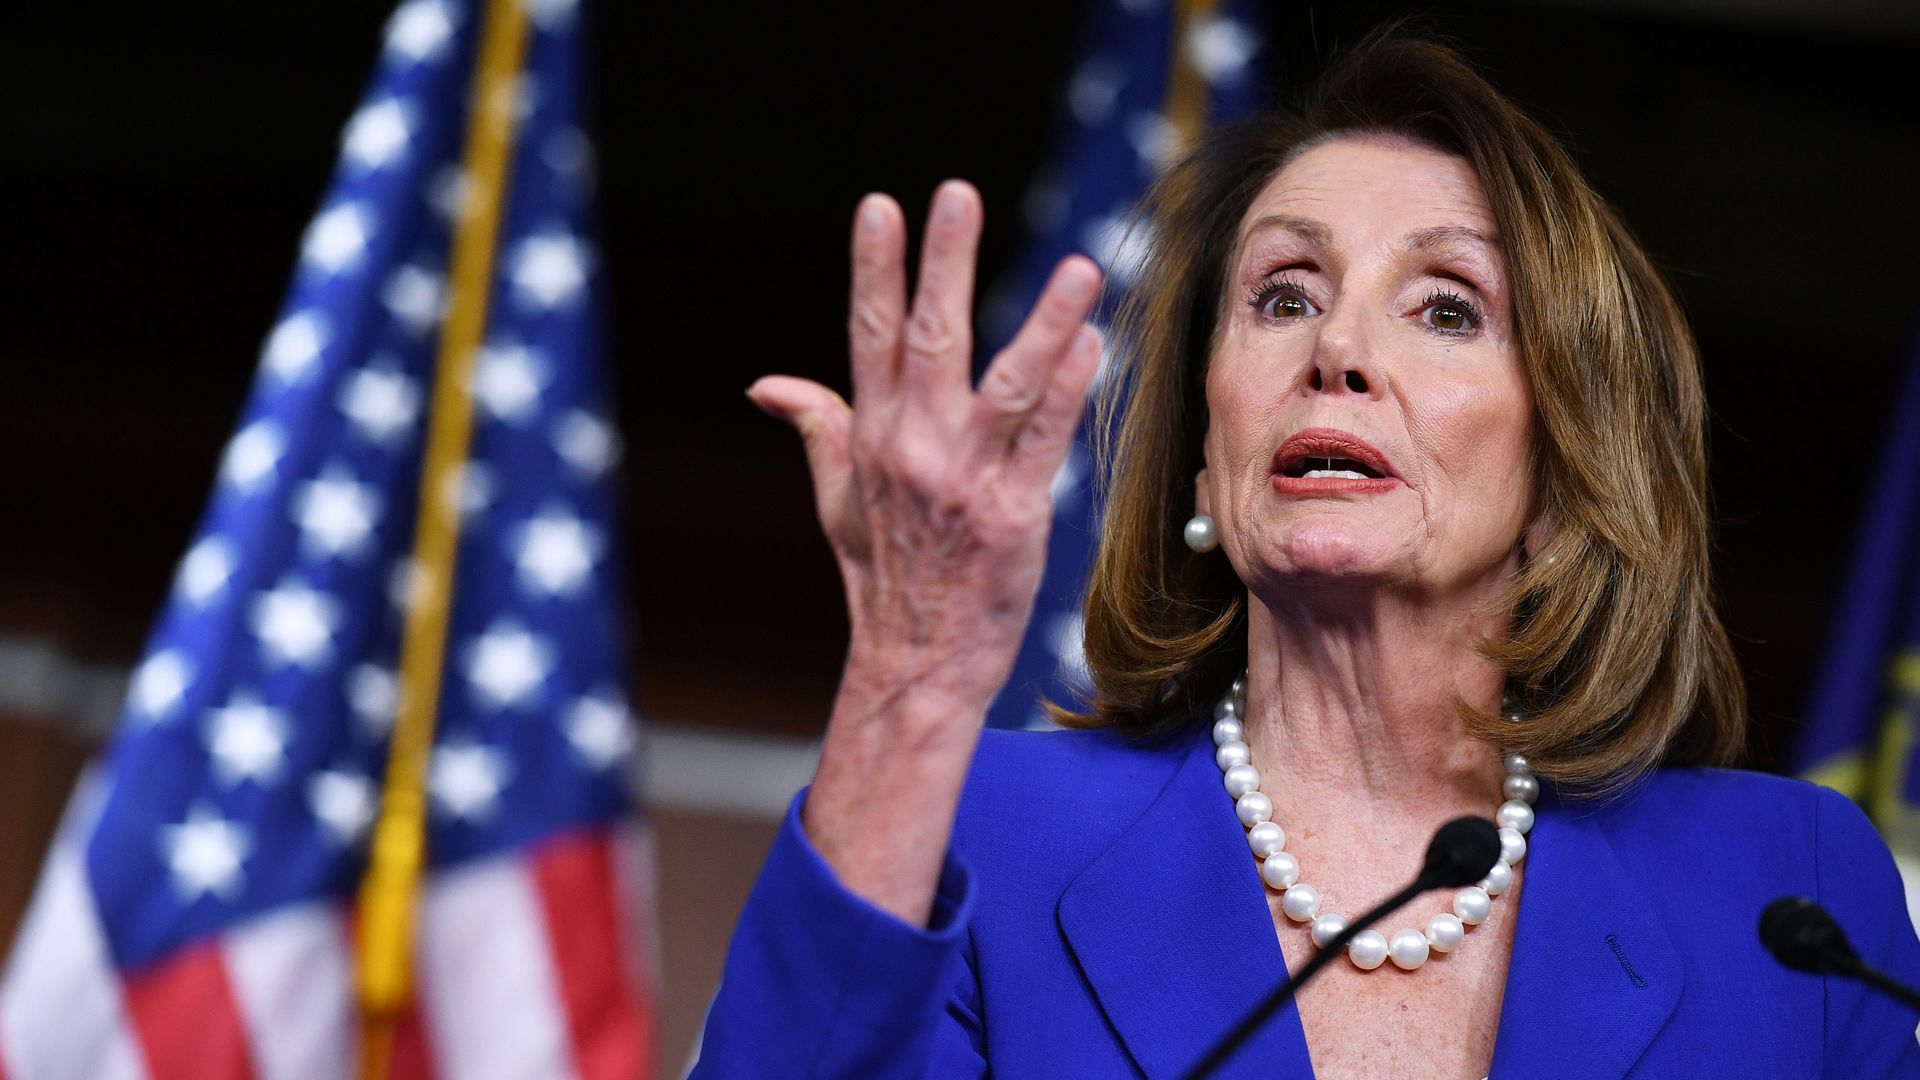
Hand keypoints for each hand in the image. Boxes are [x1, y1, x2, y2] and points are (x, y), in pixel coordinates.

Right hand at [749, 179, 1103, 714]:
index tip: (881, 205)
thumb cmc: (884, 577)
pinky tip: (1091, 345)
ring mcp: (963, 480)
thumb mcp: (837, 501)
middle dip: (943, 263)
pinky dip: (1067, 391)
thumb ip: (816, 427)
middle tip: (956, 195)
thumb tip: (766, 384)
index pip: (867, 335)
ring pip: (1006, 384)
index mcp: (871, 437)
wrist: (916, 662)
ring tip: (1080, 267)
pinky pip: (1044, 441)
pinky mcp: (1013, 515)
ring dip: (1043, 322)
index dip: (875, 267)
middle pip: (927, 339)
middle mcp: (912, 448)